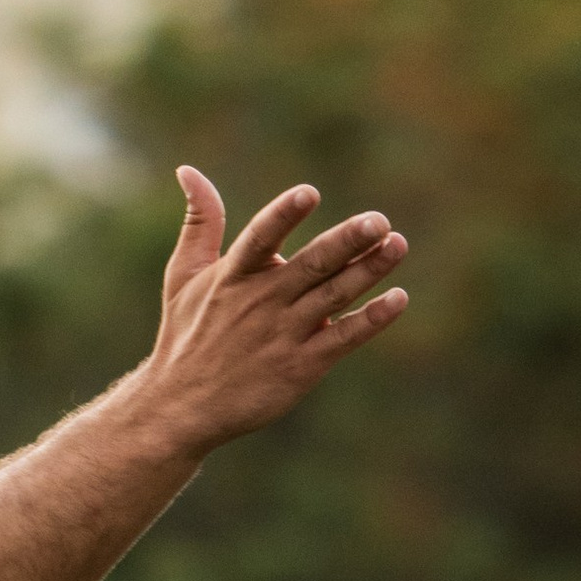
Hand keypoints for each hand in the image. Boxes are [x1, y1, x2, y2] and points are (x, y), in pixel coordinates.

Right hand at [143, 165, 406, 453]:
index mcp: (234, 276)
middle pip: (311, 265)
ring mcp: (283, 336)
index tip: (309, 194)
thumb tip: (188, 170)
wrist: (182, 409)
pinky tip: (397, 300)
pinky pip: (342, 339)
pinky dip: (370, 320)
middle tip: (378, 221)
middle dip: (347, 242)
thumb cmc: (185, 337)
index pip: (260, 238)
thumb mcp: (183, 275)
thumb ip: (200, 222)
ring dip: (368, 271)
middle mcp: (262, 303)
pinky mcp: (300, 368)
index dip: (283, 216)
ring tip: (398, 245)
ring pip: (333, 297)